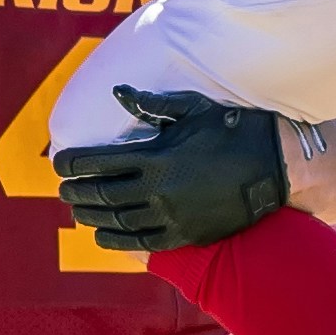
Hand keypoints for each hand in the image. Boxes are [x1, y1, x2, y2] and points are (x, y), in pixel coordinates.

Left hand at [53, 86, 287, 250]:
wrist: (276, 167)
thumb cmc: (233, 130)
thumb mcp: (192, 108)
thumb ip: (151, 103)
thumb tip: (117, 91)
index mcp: (155, 157)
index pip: (98, 163)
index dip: (73, 164)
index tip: (59, 163)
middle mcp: (157, 191)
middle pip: (102, 195)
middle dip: (77, 192)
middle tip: (63, 190)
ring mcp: (171, 216)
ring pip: (117, 221)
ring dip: (92, 217)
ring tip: (78, 212)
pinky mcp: (186, 235)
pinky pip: (142, 243)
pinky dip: (117, 240)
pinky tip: (103, 236)